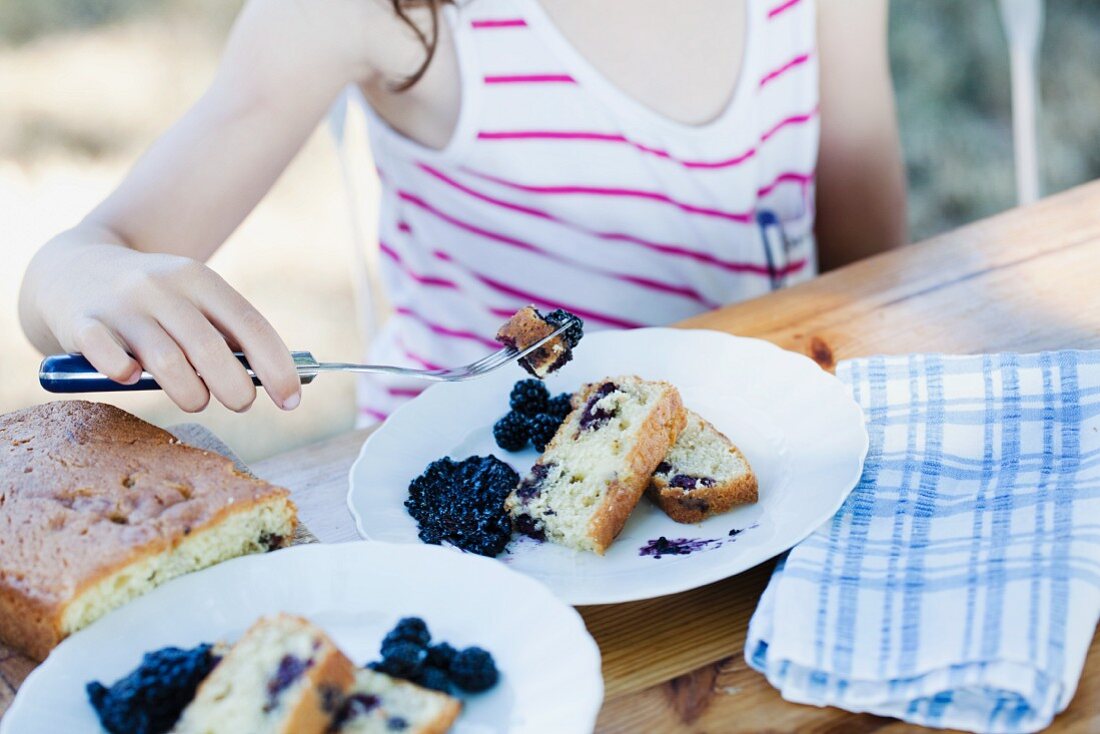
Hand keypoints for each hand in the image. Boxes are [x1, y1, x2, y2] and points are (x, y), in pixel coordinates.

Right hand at [36, 243, 300, 412]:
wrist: (72, 267)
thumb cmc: (153, 302)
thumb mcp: (192, 302)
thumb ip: (225, 337)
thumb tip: (274, 383)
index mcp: (199, 279)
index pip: (249, 325)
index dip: (276, 367)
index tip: (290, 401)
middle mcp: (161, 287)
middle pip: (209, 348)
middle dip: (235, 388)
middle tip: (240, 403)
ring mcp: (120, 304)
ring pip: (166, 362)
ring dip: (189, 394)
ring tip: (194, 400)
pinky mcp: (82, 323)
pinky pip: (109, 359)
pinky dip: (125, 376)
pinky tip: (131, 377)